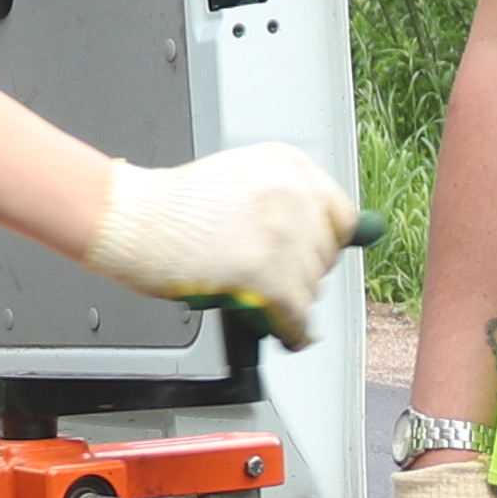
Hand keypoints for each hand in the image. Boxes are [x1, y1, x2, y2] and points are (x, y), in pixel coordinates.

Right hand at [83, 143, 353, 346]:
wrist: (131, 218)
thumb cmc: (174, 206)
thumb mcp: (243, 179)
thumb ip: (295, 203)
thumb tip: (365, 231)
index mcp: (288, 165)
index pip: (340, 216)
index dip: (323, 246)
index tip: (309, 258)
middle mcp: (292, 192)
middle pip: (325, 257)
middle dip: (300, 275)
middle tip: (267, 278)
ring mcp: (280, 232)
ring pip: (311, 290)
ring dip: (288, 303)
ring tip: (259, 299)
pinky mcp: (265, 273)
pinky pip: (297, 316)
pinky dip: (292, 331)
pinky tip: (283, 333)